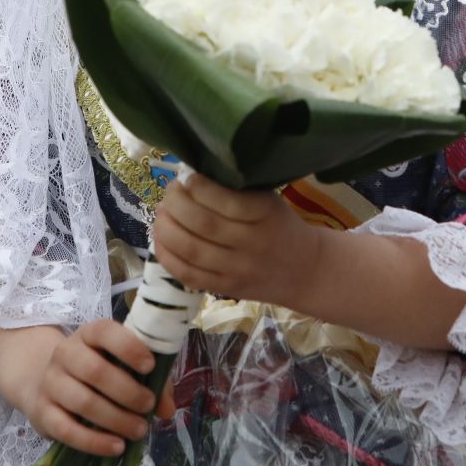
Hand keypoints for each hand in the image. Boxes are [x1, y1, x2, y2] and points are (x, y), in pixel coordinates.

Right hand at [21, 320, 176, 456]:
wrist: (44, 383)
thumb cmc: (95, 371)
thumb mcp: (121, 364)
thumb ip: (151, 381)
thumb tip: (168, 409)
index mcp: (89, 335)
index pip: (105, 332)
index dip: (128, 347)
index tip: (150, 366)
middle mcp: (66, 354)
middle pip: (95, 371)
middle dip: (127, 392)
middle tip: (148, 406)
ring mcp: (51, 384)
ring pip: (83, 402)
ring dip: (116, 419)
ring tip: (139, 430)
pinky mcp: (42, 414)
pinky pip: (67, 430)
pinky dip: (95, 442)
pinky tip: (117, 447)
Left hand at [151, 173, 320, 306]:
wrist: (305, 271)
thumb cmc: (280, 226)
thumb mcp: (269, 201)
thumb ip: (235, 191)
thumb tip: (188, 177)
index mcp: (266, 213)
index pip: (226, 200)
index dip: (198, 186)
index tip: (188, 178)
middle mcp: (252, 243)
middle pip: (203, 223)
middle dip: (176, 204)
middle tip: (171, 193)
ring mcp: (238, 269)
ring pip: (191, 249)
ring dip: (166, 228)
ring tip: (162, 213)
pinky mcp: (225, 289)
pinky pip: (188, 274)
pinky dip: (167, 256)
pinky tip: (160, 240)